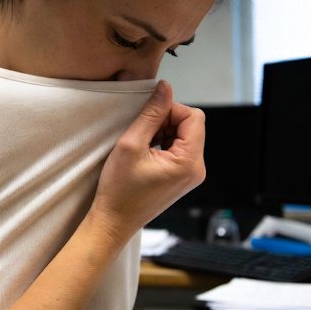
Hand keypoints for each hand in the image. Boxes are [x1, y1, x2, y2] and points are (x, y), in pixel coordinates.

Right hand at [90, 81, 205, 245]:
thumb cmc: (119, 190)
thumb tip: (165, 88)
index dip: (170, 110)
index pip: (193, 117)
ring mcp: (191, 175)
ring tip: (142, 145)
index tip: (147, 120)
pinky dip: (163, 144)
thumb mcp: (131, 144)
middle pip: (191, 125)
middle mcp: (196, 170)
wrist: (114, 222)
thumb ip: (151, 113)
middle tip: (141, 133)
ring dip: (163, 132)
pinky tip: (145, 153)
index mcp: (189, 162)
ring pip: (185, 136)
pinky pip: (179, 149)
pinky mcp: (182, 178)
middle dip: (167, 121)